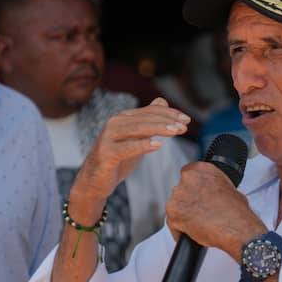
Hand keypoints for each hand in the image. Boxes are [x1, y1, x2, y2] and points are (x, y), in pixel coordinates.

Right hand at [71, 98, 188, 207]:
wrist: (95, 180)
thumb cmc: (117, 158)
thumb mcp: (136, 138)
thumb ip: (148, 121)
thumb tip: (162, 101)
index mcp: (123, 118)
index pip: (150, 111)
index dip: (169, 113)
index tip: (186, 119)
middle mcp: (115, 123)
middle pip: (145, 118)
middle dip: (167, 120)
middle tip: (184, 126)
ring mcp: (109, 138)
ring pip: (137, 129)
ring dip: (158, 129)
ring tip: (176, 132)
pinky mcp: (106, 153)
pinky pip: (126, 148)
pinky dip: (142, 145)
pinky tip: (157, 145)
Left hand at [164, 161, 265, 258]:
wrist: (236, 229)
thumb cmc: (236, 212)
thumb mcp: (230, 189)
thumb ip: (214, 186)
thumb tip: (213, 192)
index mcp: (202, 170)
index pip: (188, 173)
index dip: (192, 187)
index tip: (196, 194)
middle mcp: (188, 179)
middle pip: (181, 190)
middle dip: (187, 201)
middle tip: (199, 210)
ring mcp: (178, 196)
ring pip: (175, 206)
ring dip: (183, 214)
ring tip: (197, 223)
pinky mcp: (173, 214)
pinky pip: (172, 223)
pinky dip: (179, 229)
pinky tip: (191, 233)